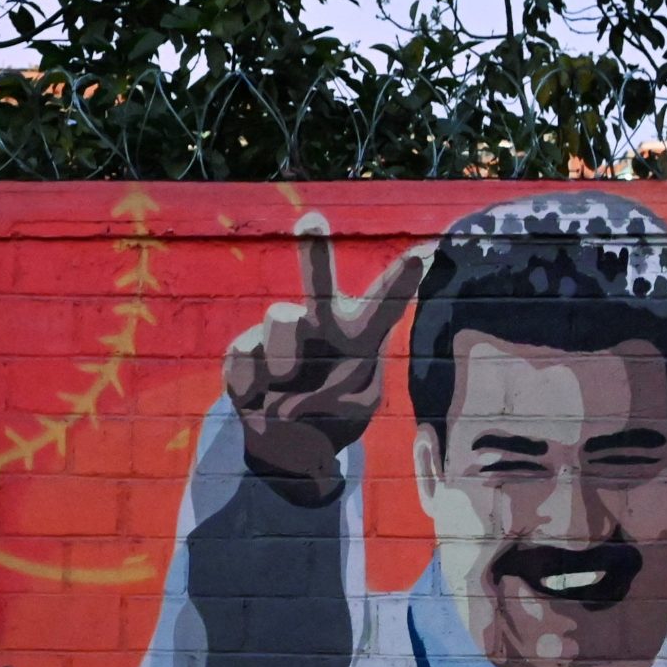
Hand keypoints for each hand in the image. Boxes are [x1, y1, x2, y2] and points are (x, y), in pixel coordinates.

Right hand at [223, 212, 427, 497]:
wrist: (289, 443)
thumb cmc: (334, 415)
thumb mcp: (355, 408)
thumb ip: (335, 389)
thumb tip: (283, 371)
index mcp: (359, 334)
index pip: (384, 303)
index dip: (400, 279)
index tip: (422, 254)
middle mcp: (321, 322)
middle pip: (318, 281)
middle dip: (314, 250)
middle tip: (311, 223)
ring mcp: (281, 331)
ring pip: (282, 320)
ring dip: (285, 360)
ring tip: (287, 385)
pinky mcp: (244, 349)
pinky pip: (247, 358)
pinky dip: (253, 386)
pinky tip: (261, 397)